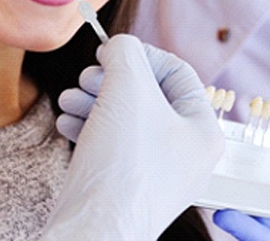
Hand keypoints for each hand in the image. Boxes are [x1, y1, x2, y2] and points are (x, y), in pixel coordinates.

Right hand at [42, 34, 224, 240]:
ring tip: (68, 100)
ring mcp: (156, 172)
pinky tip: (67, 123)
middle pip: (147, 94)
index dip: (142, 55)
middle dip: (110, 80)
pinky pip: (111, 143)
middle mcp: (185, 153)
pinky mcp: (127, 186)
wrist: (93, 231)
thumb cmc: (123, 162)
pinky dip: (88, 126)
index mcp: (202, 130)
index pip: (177, 72)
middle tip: (87, 78)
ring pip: (124, 118)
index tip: (112, 53)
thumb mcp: (128, 86)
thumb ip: (126, 51)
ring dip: (92, 100)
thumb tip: (118, 47)